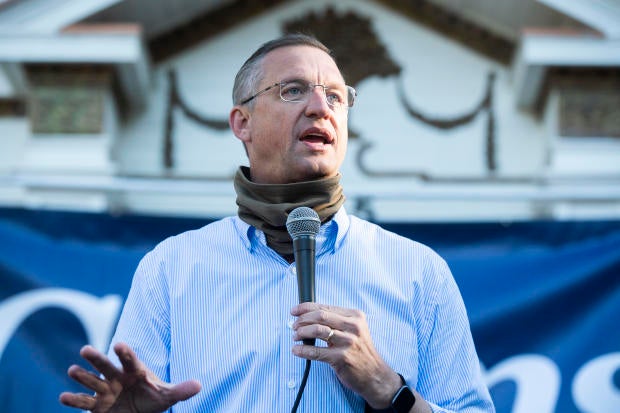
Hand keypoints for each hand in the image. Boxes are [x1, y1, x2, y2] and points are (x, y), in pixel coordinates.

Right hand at [59, 342, 200, 412]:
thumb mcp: (167, 396)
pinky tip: (64, 396)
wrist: (139, 412)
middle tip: (85, 349)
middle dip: (96, 358)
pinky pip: (83, 402)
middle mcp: (117, 377)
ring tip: (72, 370)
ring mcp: (105, 390)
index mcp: (135, 371)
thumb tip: (200, 385)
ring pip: (91, 381)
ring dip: (82, 376)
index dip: (124, 352)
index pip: (130, 359)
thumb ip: (181, 390)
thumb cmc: (153, 399)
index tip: (118, 344)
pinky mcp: (96, 406)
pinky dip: (74, 399)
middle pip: (105, 365)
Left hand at [290, 303, 400, 408]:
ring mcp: (348, 342)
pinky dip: (303, 350)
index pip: (325, 307)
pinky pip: (316, 352)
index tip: (294, 311)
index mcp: (355, 316)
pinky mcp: (342, 358)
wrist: (374, 374)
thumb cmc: (360, 351)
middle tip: (294, 326)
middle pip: (320, 316)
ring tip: (295, 337)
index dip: (306, 308)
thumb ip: (336, 321)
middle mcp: (353, 327)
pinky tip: (296, 350)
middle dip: (302, 320)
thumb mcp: (354, 330)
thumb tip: (308, 315)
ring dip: (301, 333)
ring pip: (317, 331)